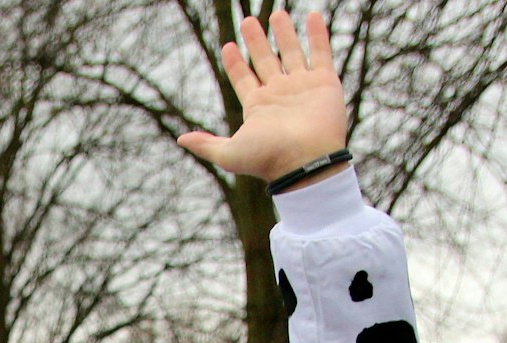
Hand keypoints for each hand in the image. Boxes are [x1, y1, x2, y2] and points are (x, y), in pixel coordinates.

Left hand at [176, 11, 348, 184]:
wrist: (307, 162)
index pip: (243, 79)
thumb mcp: (230, 153)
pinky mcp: (325, 83)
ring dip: (284, 33)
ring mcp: (303, 87)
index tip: (228, 45)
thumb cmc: (268, 158)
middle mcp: (280, 95)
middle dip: (256, 41)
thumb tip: (181, 140)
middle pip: (265, 61)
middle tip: (248, 21)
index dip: (235, 63)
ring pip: (291, 53)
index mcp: (258, 107)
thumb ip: (207, 144)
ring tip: (277, 13)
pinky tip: (313, 15)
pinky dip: (318, 34)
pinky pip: (321, 53)